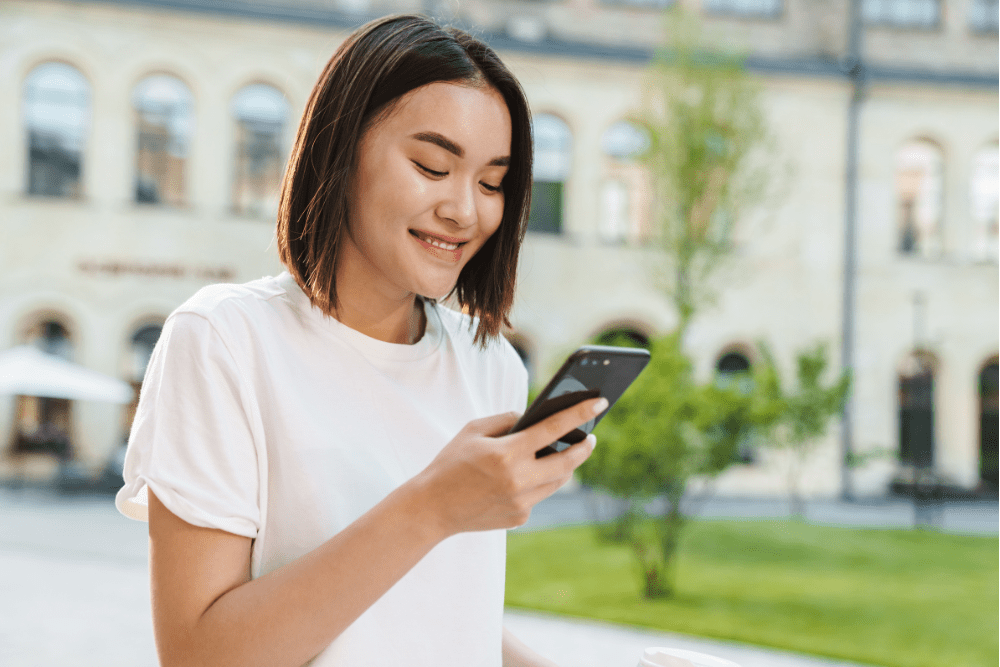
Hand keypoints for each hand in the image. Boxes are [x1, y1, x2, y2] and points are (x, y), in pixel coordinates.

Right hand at [415, 396, 606, 536]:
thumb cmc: (450, 463)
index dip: (580, 413)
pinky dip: (538, 482)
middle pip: (567, 461)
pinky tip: (530, 475)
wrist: (432, 508)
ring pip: (557, 481)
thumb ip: (506, 420)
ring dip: (566, 466)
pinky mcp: (519, 517)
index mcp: (507, 454)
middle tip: (592, 436)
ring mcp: (521, 502)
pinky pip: (538, 495)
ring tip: (569, 452)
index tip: (600, 402)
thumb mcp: (473, 431)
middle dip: (584, 446)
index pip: (553, 428)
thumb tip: (532, 419)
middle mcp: (519, 480)